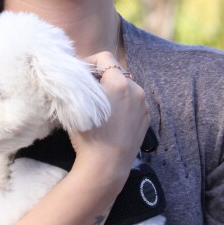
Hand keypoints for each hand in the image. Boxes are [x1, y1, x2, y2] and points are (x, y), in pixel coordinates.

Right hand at [68, 51, 150, 184]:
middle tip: (88, 89)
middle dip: (102, 76)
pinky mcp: (146, 118)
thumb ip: (80, 81)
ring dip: (113, 90)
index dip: (90, 62)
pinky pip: (133, 102)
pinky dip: (123, 103)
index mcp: (119, 82)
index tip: (81, 73)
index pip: (105, 57)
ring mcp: (143, 105)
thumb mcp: (78, 103)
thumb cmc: (88, 135)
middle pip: (116, 71)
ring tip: (100, 105)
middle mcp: (135, 89)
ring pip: (126, 87)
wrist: (106, 167)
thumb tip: (77, 70)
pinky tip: (112, 118)